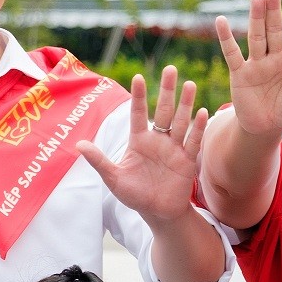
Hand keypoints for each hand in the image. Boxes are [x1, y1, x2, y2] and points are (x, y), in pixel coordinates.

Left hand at [77, 68, 208, 223]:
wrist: (157, 212)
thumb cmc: (135, 195)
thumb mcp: (114, 178)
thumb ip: (99, 160)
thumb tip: (78, 144)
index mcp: (139, 141)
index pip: (138, 113)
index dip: (139, 96)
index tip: (138, 77)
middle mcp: (158, 140)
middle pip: (163, 111)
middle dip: (167, 90)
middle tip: (171, 69)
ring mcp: (173, 148)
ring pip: (179, 121)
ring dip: (185, 104)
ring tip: (189, 84)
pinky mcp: (186, 160)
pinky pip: (192, 141)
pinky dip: (197, 128)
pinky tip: (202, 112)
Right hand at [214, 0, 281, 137]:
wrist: (267, 128)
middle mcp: (275, 57)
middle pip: (274, 29)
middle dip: (273, 10)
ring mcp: (256, 63)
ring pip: (256, 36)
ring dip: (256, 18)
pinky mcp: (240, 74)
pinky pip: (232, 54)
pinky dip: (226, 38)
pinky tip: (220, 21)